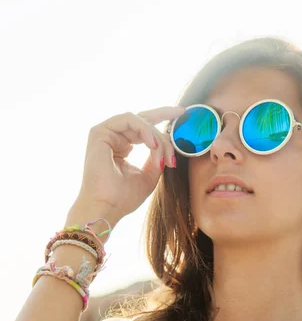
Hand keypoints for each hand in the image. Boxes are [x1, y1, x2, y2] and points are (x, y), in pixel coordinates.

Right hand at [73, 106, 185, 224]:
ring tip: (163, 154)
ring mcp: (105, 134)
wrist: (106, 208)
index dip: (163, 123)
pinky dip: (145, 130)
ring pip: (139, 121)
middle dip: (164, 114)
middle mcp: (113, 138)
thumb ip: (157, 158)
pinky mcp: (99, 132)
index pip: (144, 129)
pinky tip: (153, 145)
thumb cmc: (123, 198)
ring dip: (156, 136)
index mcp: (122, 147)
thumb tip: (167, 142)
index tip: (182, 122)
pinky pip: (129, 120)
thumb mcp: (149, 175)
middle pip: (142, 119)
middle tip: (182, 112)